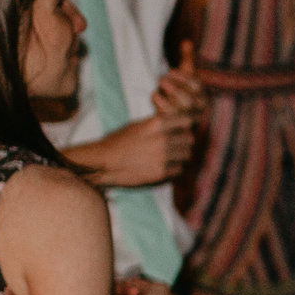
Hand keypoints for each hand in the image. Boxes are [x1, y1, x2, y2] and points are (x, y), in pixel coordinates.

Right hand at [81, 111, 196, 186]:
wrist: (104, 162)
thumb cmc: (118, 141)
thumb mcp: (138, 125)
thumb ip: (158, 124)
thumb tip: (175, 122)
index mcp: (157, 124)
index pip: (186, 121)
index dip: (185, 126)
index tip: (181, 130)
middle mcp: (162, 139)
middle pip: (189, 140)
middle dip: (184, 142)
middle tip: (177, 146)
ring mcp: (163, 157)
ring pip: (186, 155)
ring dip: (181, 156)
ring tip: (171, 157)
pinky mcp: (161, 173)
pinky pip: (179, 169)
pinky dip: (174, 169)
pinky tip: (165, 167)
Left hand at [152, 41, 206, 124]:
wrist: (172, 114)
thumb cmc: (180, 91)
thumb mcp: (184, 74)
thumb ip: (187, 58)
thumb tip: (187, 41)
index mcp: (203, 97)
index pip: (197, 86)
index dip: (183, 78)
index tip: (170, 70)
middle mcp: (197, 110)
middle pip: (188, 99)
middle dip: (173, 87)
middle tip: (161, 78)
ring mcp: (185, 120)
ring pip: (177, 109)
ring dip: (165, 95)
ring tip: (158, 85)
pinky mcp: (174, 126)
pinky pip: (165, 115)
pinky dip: (158, 103)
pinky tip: (155, 94)